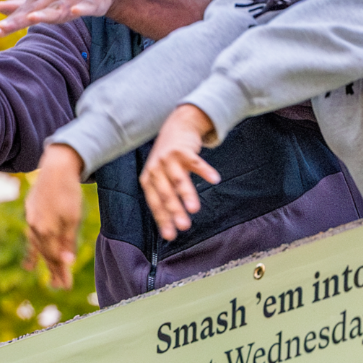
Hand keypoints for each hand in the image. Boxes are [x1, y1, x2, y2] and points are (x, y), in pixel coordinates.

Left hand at [0, 0, 118, 36]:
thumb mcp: (42, 0)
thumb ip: (21, 5)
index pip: (22, 12)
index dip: (10, 22)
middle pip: (35, 10)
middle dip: (19, 19)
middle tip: (2, 27)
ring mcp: (72, 0)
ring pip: (58, 9)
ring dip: (46, 13)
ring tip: (32, 18)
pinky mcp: (91, 3)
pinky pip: (86, 7)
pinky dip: (81, 9)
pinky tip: (76, 12)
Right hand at [24, 144, 83, 288]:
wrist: (56, 167)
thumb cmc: (69, 193)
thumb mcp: (73, 219)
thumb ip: (68, 242)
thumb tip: (67, 262)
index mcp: (46, 231)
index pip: (55, 257)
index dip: (61, 272)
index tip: (66, 286)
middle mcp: (35, 228)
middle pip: (46, 254)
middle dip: (54, 270)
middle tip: (61, 286)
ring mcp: (31, 220)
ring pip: (38, 246)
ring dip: (44, 262)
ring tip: (48, 277)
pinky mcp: (31, 213)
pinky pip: (31, 236)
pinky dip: (32, 250)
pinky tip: (30, 263)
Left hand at [140, 105, 221, 240]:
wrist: (176, 126)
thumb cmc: (168, 159)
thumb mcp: (159, 175)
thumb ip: (164, 197)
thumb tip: (169, 230)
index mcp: (148, 179)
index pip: (155, 203)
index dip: (162, 219)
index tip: (171, 236)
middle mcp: (155, 169)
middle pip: (166, 193)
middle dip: (174, 211)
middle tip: (184, 226)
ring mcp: (169, 158)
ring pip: (179, 180)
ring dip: (187, 195)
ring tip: (194, 209)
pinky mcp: (183, 150)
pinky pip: (196, 162)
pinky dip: (205, 171)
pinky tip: (215, 179)